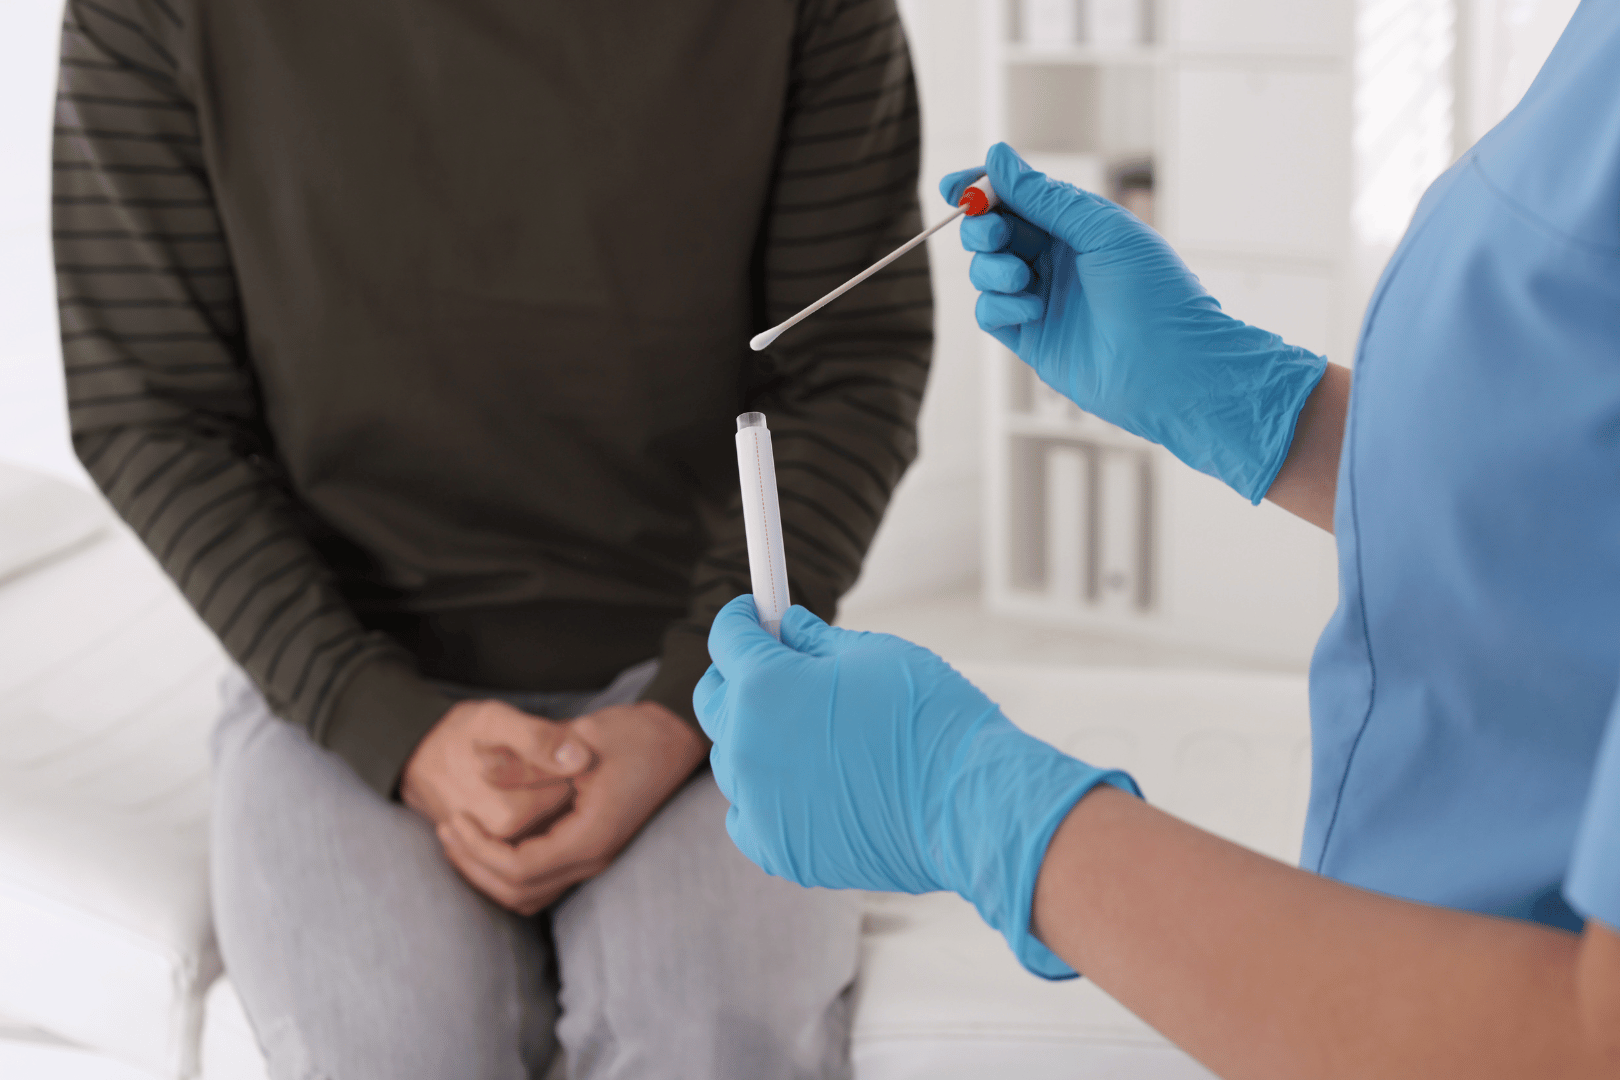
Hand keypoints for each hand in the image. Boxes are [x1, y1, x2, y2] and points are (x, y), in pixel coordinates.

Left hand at [435, 700, 706, 914]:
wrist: (677, 738)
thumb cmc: (635, 734)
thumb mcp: (581, 737)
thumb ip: (530, 760)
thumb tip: (480, 769)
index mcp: (591, 836)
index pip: (520, 868)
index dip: (478, 850)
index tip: (452, 820)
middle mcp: (594, 857)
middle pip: (519, 892)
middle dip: (475, 866)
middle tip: (445, 831)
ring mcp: (595, 859)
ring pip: (529, 896)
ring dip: (489, 875)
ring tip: (460, 840)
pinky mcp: (592, 851)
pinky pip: (542, 882)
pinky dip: (509, 872)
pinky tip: (491, 841)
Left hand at [695, 595, 1137, 977]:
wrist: (969, 804)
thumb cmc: (930, 721)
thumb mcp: (875, 655)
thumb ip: (817, 640)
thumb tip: (790, 629)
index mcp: (763, 686)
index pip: (726, 638)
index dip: (742, 617)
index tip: (755, 614)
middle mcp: (746, 745)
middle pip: (714, 700)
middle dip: (738, 676)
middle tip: (778, 668)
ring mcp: (757, 804)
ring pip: (734, 759)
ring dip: (756, 737)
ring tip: (809, 732)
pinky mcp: (779, 851)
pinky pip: (749, 815)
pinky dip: (768, 797)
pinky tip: (806, 785)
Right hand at [941, 142, 1326, 503]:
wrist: (1172, 369)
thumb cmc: (1155, 295)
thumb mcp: (1101, 230)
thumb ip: (1044, 197)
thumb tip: (998, 158)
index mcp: (1076, 225)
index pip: (1017, 197)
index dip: (982, 189)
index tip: (954, 187)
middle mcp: (1056, 259)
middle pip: (992, 231)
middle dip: (982, 227)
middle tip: (998, 237)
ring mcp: (1040, 298)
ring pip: (985, 271)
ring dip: (991, 268)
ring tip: (1021, 280)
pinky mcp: (1030, 338)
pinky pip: (989, 312)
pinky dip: (998, 304)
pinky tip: (1031, 310)